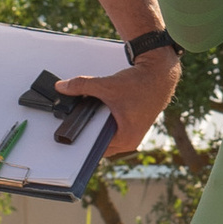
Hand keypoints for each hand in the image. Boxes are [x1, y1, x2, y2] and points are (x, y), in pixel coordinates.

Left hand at [61, 49, 179, 157]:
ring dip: (96, 124)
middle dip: (87, 129)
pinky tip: (100, 110)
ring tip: (88, 114)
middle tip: (74, 121)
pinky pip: (112, 127)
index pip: (96, 148)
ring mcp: (132, 133)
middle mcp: (129, 140)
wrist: (160, 75)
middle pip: (99, 141)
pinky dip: (105, 119)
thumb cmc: (141, 85)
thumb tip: (62, 87)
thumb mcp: (107, 85)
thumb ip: (82, 86)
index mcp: (125, 139)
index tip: (67, 137)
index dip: (81, 141)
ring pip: (105, 133)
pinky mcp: (132, 124)